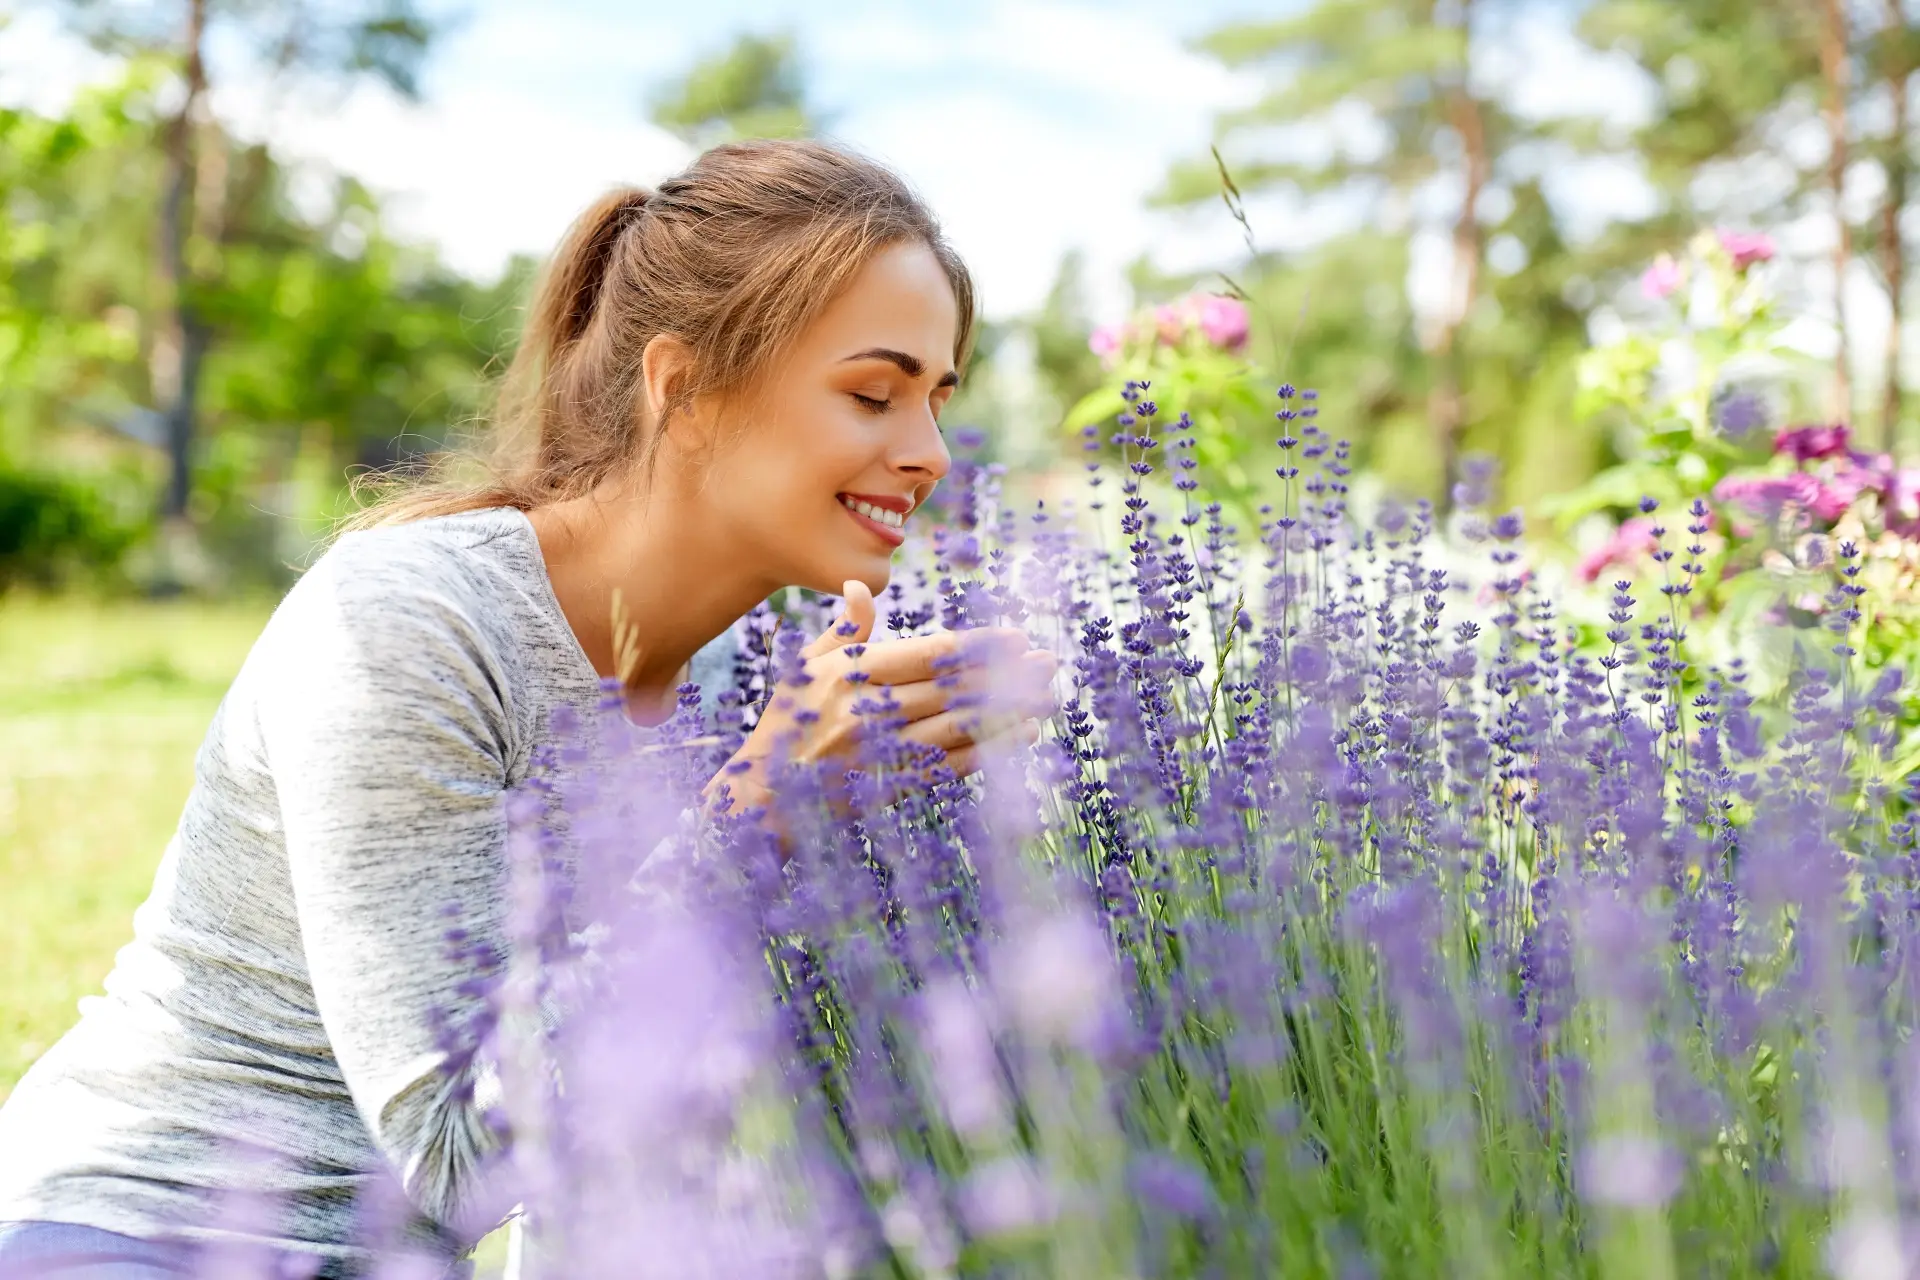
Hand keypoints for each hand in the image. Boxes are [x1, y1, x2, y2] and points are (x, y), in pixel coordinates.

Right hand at [704, 580, 1056, 814]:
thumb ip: (844, 631)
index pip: (929, 653)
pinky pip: (951, 764)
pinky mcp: (890, 784)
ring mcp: (881, 750)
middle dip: (1006, 674)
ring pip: (959, 724)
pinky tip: (1021, 735)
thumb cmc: (786, 723)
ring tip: (1047, 696)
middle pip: (953, 687)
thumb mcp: (805, 669)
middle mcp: (868, 710)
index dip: (978, 645)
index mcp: (851, 673)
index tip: (1015, 637)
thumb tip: (863, 586)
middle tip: (1048, 661)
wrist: (762, 795)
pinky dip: (990, 749)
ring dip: (1008, 710)